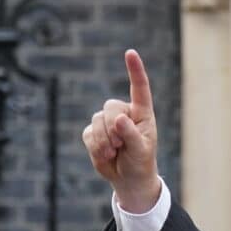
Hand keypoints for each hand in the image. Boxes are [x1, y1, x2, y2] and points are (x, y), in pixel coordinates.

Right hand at [82, 49, 160, 212]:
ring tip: (114, 152)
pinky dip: (95, 146)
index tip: (130, 53)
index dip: (135, 70)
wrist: (128, 178)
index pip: (139, 88)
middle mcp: (124, 113)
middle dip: (111, 127)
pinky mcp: (94, 133)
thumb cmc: (141, 162)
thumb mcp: (141, 150)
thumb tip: (118, 118)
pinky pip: (88, 134)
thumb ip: (131, 134)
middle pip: (109, 107)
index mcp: (142, 113)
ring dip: (103, 140)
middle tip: (119, 146)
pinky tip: (105, 155)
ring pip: (96, 120)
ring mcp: (107, 122)